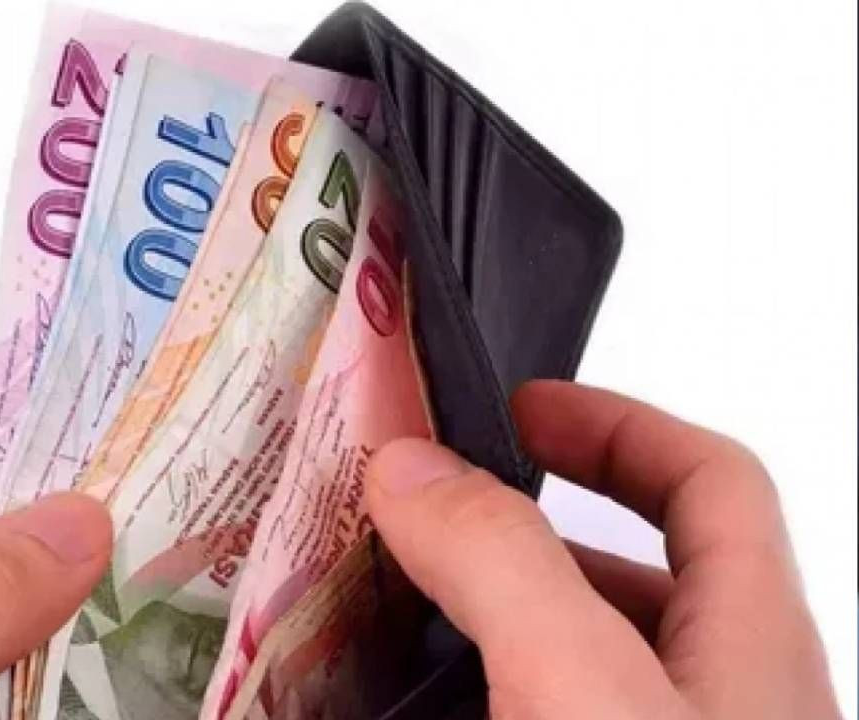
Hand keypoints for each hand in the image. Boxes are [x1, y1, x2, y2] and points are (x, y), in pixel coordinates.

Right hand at [365, 381, 839, 718]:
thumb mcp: (583, 686)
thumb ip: (501, 563)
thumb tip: (413, 467)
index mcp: (753, 642)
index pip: (712, 478)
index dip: (617, 424)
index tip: (519, 407)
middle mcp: (725, 703)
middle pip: (640, 573)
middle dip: (526, 529)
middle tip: (428, 515)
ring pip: (581, 663)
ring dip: (491, 624)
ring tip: (400, 614)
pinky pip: (542, 715)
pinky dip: (476, 695)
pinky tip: (412, 702)